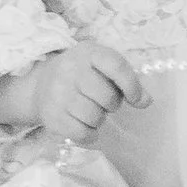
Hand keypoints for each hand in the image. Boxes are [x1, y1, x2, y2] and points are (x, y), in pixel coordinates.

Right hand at [17, 42, 149, 144]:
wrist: (40, 85)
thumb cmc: (81, 75)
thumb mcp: (101, 66)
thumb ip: (126, 79)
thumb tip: (147, 101)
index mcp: (88, 52)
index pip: (116, 66)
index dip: (132, 85)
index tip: (137, 100)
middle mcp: (71, 70)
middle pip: (107, 97)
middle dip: (112, 104)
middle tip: (104, 102)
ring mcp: (58, 93)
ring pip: (95, 117)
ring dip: (99, 119)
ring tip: (92, 111)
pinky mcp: (51, 116)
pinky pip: (81, 133)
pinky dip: (89, 134)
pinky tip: (85, 126)